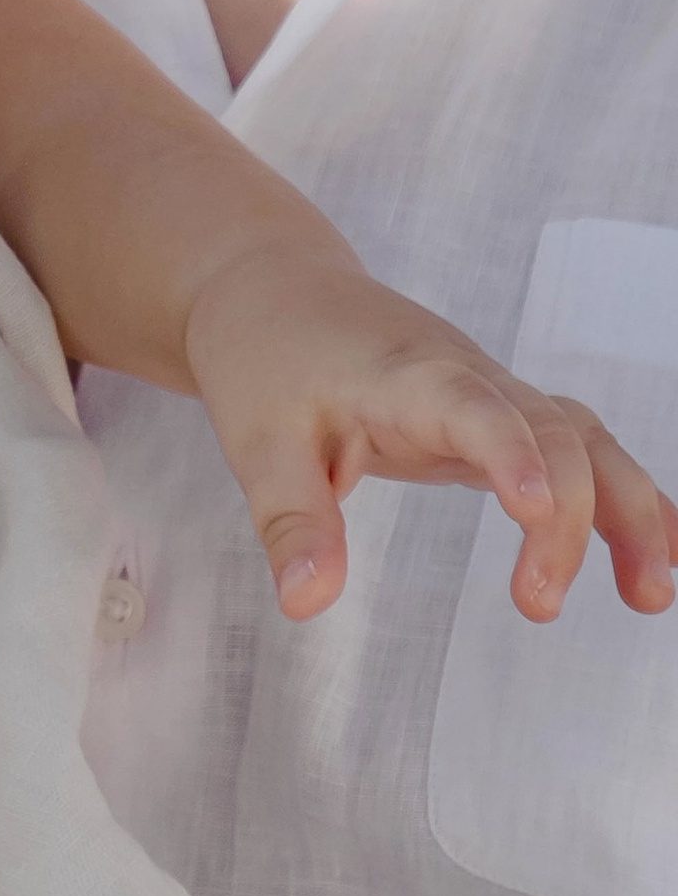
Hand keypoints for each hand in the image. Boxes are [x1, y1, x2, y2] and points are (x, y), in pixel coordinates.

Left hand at [181, 242, 677, 622]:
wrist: (275, 290)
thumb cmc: (267, 359)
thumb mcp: (257, 444)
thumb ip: (291, 522)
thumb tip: (305, 604)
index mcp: (407, 376)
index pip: (473, 407)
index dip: (511, 454)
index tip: (538, 511)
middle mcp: (467, 377)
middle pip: (551, 431)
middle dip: (573, 516)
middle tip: (540, 605)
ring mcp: (492, 393)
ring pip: (585, 436)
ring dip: (626, 509)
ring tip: (650, 596)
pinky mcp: (497, 414)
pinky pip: (576, 447)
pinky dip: (618, 496)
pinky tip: (651, 557)